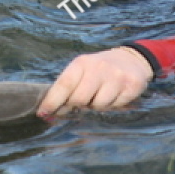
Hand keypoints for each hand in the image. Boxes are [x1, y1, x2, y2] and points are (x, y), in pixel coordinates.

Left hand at [37, 46, 152, 116]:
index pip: (64, 84)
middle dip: (77, 105)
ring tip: (100, 95)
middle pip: (80, 99)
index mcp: (82, 63)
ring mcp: (116, 77)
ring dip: (96, 106)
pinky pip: (115, 107)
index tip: (43, 113)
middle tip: (81, 102)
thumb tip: (49, 112)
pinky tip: (114, 95)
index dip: (52, 101)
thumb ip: (67, 89)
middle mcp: (98, 68)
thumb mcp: (82, 71)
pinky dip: (112, 106)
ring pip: (98, 105)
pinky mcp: (131, 86)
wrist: (131, 59)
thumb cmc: (99, 69)